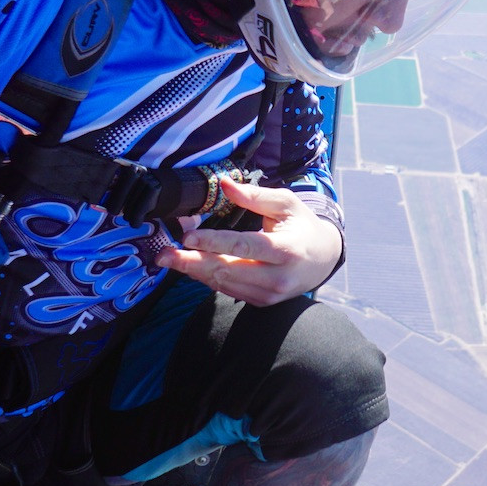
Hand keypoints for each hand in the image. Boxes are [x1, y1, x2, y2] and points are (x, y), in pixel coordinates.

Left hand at [156, 177, 342, 306]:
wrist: (323, 260)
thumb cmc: (301, 226)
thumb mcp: (285, 204)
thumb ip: (254, 196)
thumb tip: (224, 184)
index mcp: (286, 251)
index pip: (243, 247)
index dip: (213, 242)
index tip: (187, 237)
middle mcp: (277, 278)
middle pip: (227, 270)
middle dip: (191, 263)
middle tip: (163, 255)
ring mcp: (269, 294)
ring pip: (224, 283)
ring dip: (194, 271)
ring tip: (169, 259)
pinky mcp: (262, 302)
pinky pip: (228, 290)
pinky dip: (207, 278)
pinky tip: (190, 266)